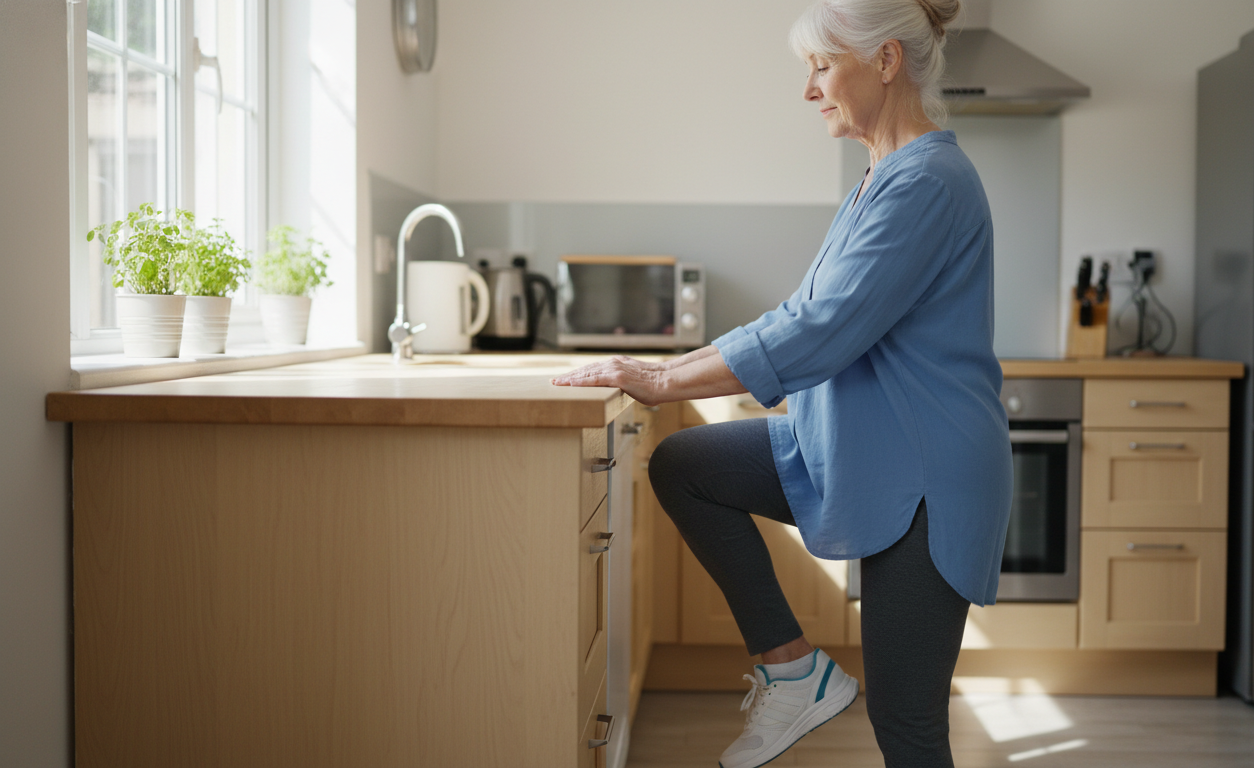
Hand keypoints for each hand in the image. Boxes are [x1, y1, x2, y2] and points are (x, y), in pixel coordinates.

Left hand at [551, 356, 668, 405]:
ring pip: (587, 373)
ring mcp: (614, 369)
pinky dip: (581, 382)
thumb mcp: (634, 382)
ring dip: (570, 378)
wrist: (665, 382)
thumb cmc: (654, 385)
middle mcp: (613, 363)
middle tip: (554, 381)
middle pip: (586, 370)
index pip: (592, 369)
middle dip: (569, 376)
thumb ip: (623, 383)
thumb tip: (620, 391)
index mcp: (617, 364)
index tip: (566, 378)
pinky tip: (571, 384)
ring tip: (557, 383)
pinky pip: (594, 380)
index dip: (578, 373)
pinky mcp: (617, 378)